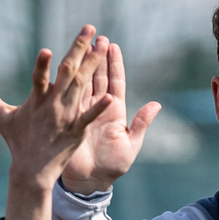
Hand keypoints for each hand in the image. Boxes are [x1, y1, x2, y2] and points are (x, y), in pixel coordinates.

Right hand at [0, 26, 111, 219]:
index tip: (46, 50)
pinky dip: (98, 108)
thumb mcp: (2, 119)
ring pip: (82, 86)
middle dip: (79, 48)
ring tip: (104, 45)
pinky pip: (89, 116)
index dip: (41, 65)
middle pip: (67, 73)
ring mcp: (66, 117)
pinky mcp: (76, 130)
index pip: (38, 78)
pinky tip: (110, 96)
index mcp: (36, 100)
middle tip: (90, 27)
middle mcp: (52, 105)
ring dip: (93, 65)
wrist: (31, 171)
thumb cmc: (17, 142)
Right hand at [62, 39, 159, 194]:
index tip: (113, 46)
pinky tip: (62, 70)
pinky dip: (66, 85)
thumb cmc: (113, 166)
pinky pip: (68, 99)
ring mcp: (83, 112)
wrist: (90, 182)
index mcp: (115, 111)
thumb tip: (155, 104)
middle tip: (96, 37)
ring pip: (83, 83)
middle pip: (99, 77)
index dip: (114, 64)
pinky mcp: (70, 119)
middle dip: (98, 57)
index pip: (116, 82)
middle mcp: (99, 108)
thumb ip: (141, 124)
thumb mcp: (131, 145)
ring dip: (82, 65)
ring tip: (81, 46)